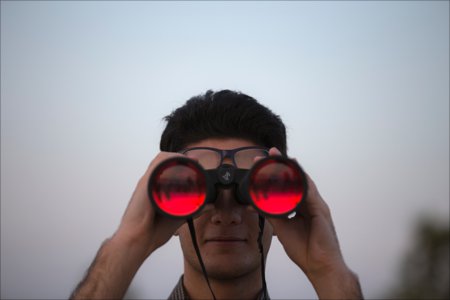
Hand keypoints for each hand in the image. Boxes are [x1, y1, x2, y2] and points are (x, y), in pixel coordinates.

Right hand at [71, 152, 187, 298]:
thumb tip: (210, 206)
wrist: (137, 241)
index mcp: (155, 191)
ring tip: (190, 161)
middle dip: (180, 158)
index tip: (195, 166)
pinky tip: (179, 161)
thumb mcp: (178, 217)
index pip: (167, 169)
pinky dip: (168, 160)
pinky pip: (156, 165)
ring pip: (160, 160)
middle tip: (195, 162)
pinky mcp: (145, 184)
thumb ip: (194, 210)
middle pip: (164, 161)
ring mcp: (147, 183)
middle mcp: (150, 184)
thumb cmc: (151, 232)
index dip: (181, 164)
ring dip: (176, 157)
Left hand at [265, 148, 362, 298]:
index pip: (288, 185)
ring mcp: (317, 205)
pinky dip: (302, 184)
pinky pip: (310, 194)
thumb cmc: (305, 249)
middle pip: (296, 179)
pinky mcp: (321, 211)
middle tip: (270, 152)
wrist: (319, 266)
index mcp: (301, 206)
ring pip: (304, 182)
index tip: (264, 163)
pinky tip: (294, 175)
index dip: (277, 173)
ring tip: (282, 157)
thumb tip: (255, 205)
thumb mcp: (282, 228)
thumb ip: (272, 214)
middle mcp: (310, 203)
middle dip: (284, 165)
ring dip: (292, 169)